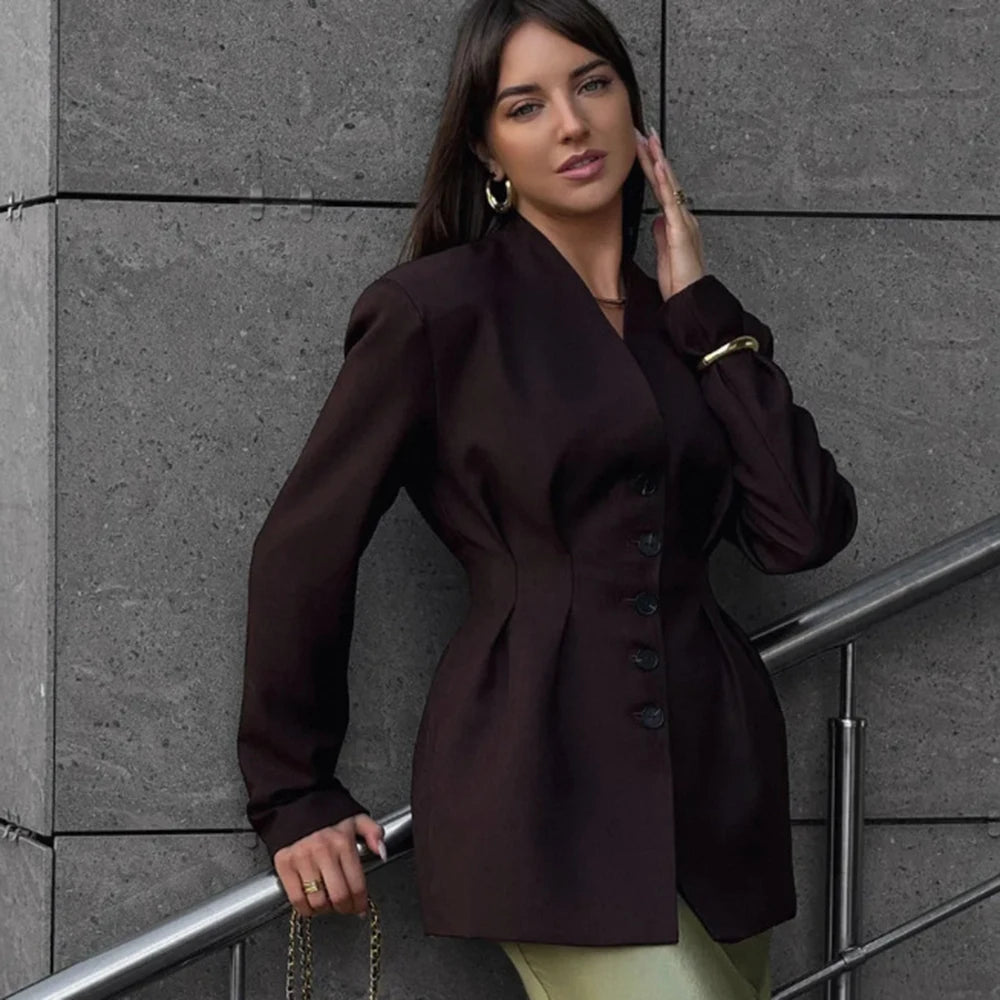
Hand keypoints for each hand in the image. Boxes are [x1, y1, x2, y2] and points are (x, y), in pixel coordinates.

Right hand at [274, 812, 386, 917]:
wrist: (295, 803)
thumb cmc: (327, 815)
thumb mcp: (355, 818)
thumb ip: (373, 832)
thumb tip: (382, 852)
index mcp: (343, 842)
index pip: (356, 884)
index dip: (360, 902)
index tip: (361, 908)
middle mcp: (323, 851)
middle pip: (338, 896)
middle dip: (345, 908)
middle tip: (346, 908)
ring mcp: (302, 859)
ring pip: (318, 901)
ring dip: (326, 909)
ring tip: (329, 904)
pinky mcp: (284, 865)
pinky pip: (296, 899)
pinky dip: (305, 908)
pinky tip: (312, 904)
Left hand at [633, 124, 705, 300]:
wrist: (689, 298)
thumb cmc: (679, 280)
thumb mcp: (665, 253)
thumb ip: (662, 234)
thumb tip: (657, 220)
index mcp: (676, 222)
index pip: (661, 188)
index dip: (652, 167)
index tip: (642, 149)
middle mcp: (681, 217)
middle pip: (666, 180)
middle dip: (654, 155)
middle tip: (642, 132)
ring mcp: (682, 221)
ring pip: (669, 184)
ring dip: (659, 160)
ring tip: (649, 140)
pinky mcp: (680, 230)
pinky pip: (671, 201)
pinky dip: (666, 183)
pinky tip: (660, 167)